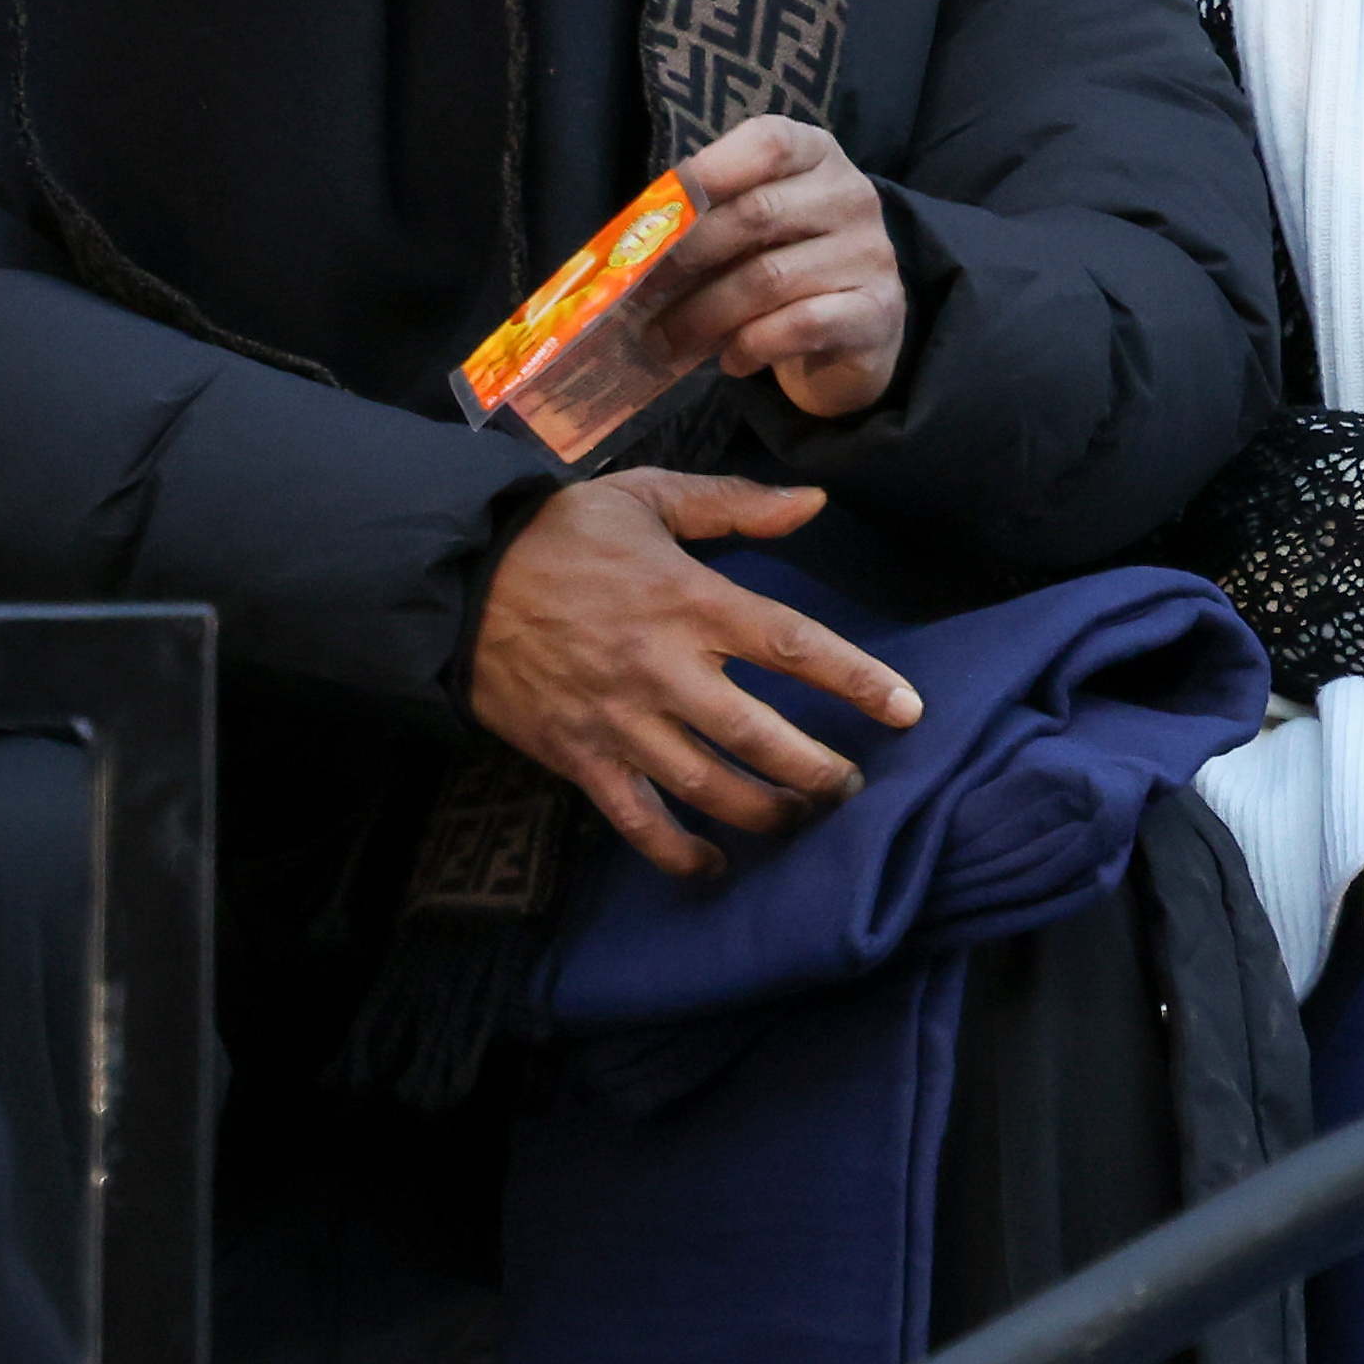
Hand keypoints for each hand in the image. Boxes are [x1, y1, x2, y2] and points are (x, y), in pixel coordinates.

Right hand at [468, 468, 921, 878]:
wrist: (456, 581)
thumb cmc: (560, 534)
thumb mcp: (648, 496)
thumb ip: (734, 505)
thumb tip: (814, 504)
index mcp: (690, 600)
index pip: (793, 646)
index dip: (857, 680)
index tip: (907, 709)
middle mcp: (664, 668)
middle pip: (762, 736)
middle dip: (819, 771)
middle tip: (854, 785)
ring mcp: (621, 720)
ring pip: (709, 788)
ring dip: (766, 814)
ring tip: (801, 819)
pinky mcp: (580, 757)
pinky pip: (638, 820)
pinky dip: (680, 854)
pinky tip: (715, 867)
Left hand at [655, 117, 908, 419]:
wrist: (857, 330)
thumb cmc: (785, 264)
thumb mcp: (750, 228)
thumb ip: (705, 220)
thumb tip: (629, 247)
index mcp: (817, 157)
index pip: (769, 142)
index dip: (710, 169)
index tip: (657, 209)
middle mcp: (851, 195)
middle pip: (756, 213)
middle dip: (684, 256)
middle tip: (637, 292)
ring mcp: (870, 253)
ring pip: (769, 278)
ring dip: (703, 315)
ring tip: (665, 341)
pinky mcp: (876, 311)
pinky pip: (800, 325)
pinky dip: (752, 345)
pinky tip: (731, 360)